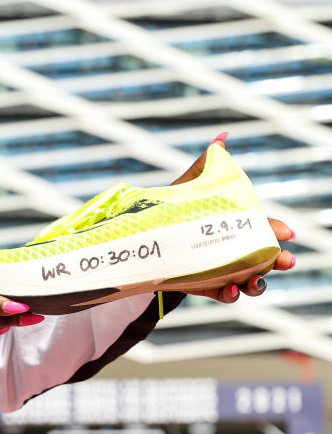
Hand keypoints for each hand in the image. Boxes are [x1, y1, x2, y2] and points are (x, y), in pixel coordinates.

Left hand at [173, 132, 295, 303]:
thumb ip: (206, 165)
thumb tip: (221, 138)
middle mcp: (235, 251)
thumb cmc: (174, 209)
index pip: (262, 229)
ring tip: (254, 281)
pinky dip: (229, 295)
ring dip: (258, 283)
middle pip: (266, 259)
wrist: (146, 238)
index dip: (276, 231)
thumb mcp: (189, 187)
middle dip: (279, 261)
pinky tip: (230, 290)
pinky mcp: (205, 286)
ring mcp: (223, 270)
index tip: (286, 232)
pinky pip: (223, 295)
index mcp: (236, 228)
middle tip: (286, 261)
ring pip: (251, 281)